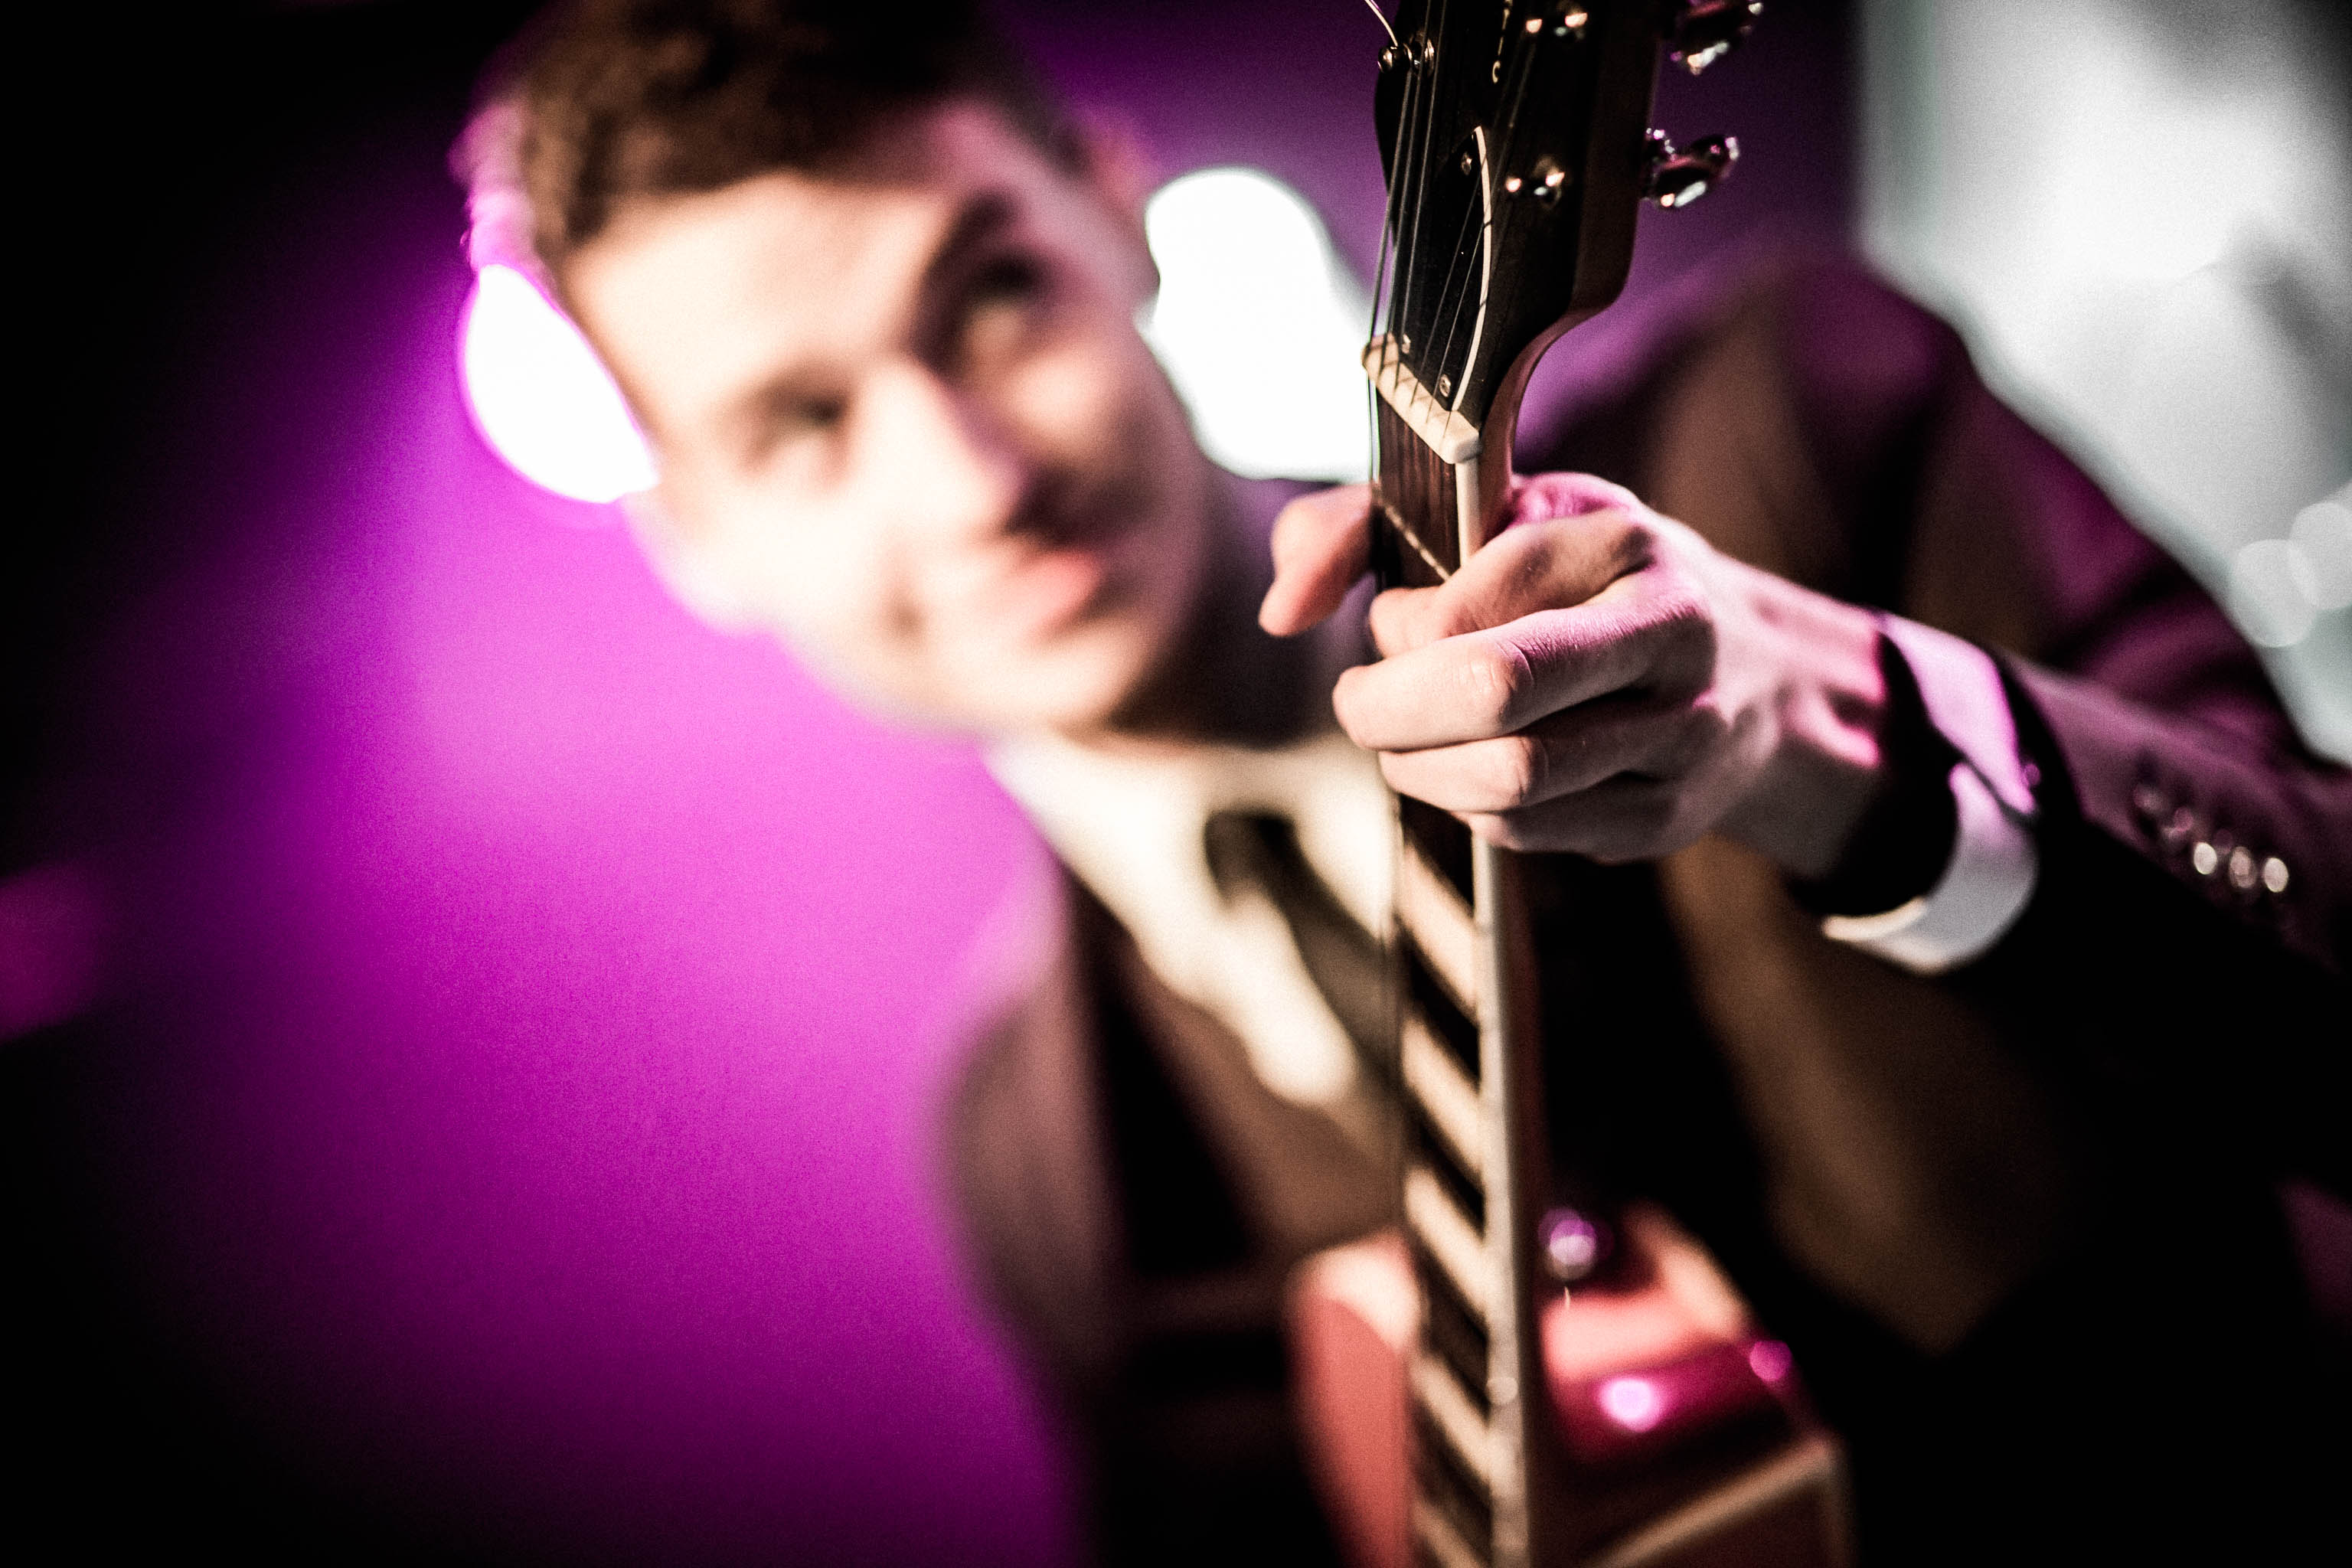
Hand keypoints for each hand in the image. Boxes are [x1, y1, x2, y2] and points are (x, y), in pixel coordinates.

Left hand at [1259, 475, 1890, 875]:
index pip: (1471, 598)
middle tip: (1360, 704)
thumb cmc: (1589, 579)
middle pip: (1494, 693)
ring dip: (1421, 769)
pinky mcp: (1665, 817)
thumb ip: (1361, 523)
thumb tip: (1280, 606)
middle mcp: (1668, 635)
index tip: (1388, 623)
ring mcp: (1679, 736)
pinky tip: (1472, 772)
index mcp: (1624, 542)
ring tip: (1406, 741)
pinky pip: (1531, 833)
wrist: (1760, 675)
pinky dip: (1472, 809)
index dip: (1398, 626)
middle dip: (1391, 710)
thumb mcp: (1496, 512)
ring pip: (1509, 781)